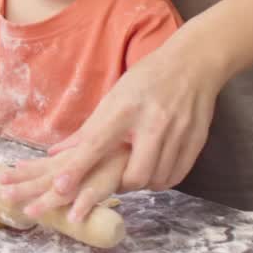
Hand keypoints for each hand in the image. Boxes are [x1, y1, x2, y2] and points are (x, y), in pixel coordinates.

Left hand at [0, 35, 225, 209]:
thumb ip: (88, 130)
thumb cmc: (144, 80)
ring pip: (156, 179)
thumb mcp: (112, 98)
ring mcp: (178, 133)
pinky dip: (161, 181)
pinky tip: (153, 173)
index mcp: (124, 109)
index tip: (60, 188)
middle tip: (113, 181)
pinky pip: (176, 176)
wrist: (191, 64)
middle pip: (135, 174)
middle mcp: (153, 122)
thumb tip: (56, 154)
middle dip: (120, 186)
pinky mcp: (196, 140)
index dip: (77, 168)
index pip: (95, 144)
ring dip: (140, 184)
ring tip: (132, 175)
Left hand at [0, 147, 126, 222]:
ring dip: (48, 201)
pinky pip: (97, 193)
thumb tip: (50, 153)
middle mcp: (78, 165)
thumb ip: (69, 152)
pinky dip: (84, 205)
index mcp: (71, 159)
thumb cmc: (117, 143)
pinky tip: (73, 218)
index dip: (20, 173)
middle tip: (3, 196)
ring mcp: (93, 171)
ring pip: (67, 189)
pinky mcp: (112, 177)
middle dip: (24, 187)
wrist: (145, 136)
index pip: (41, 167)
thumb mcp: (89, 146)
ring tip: (29, 212)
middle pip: (46, 178)